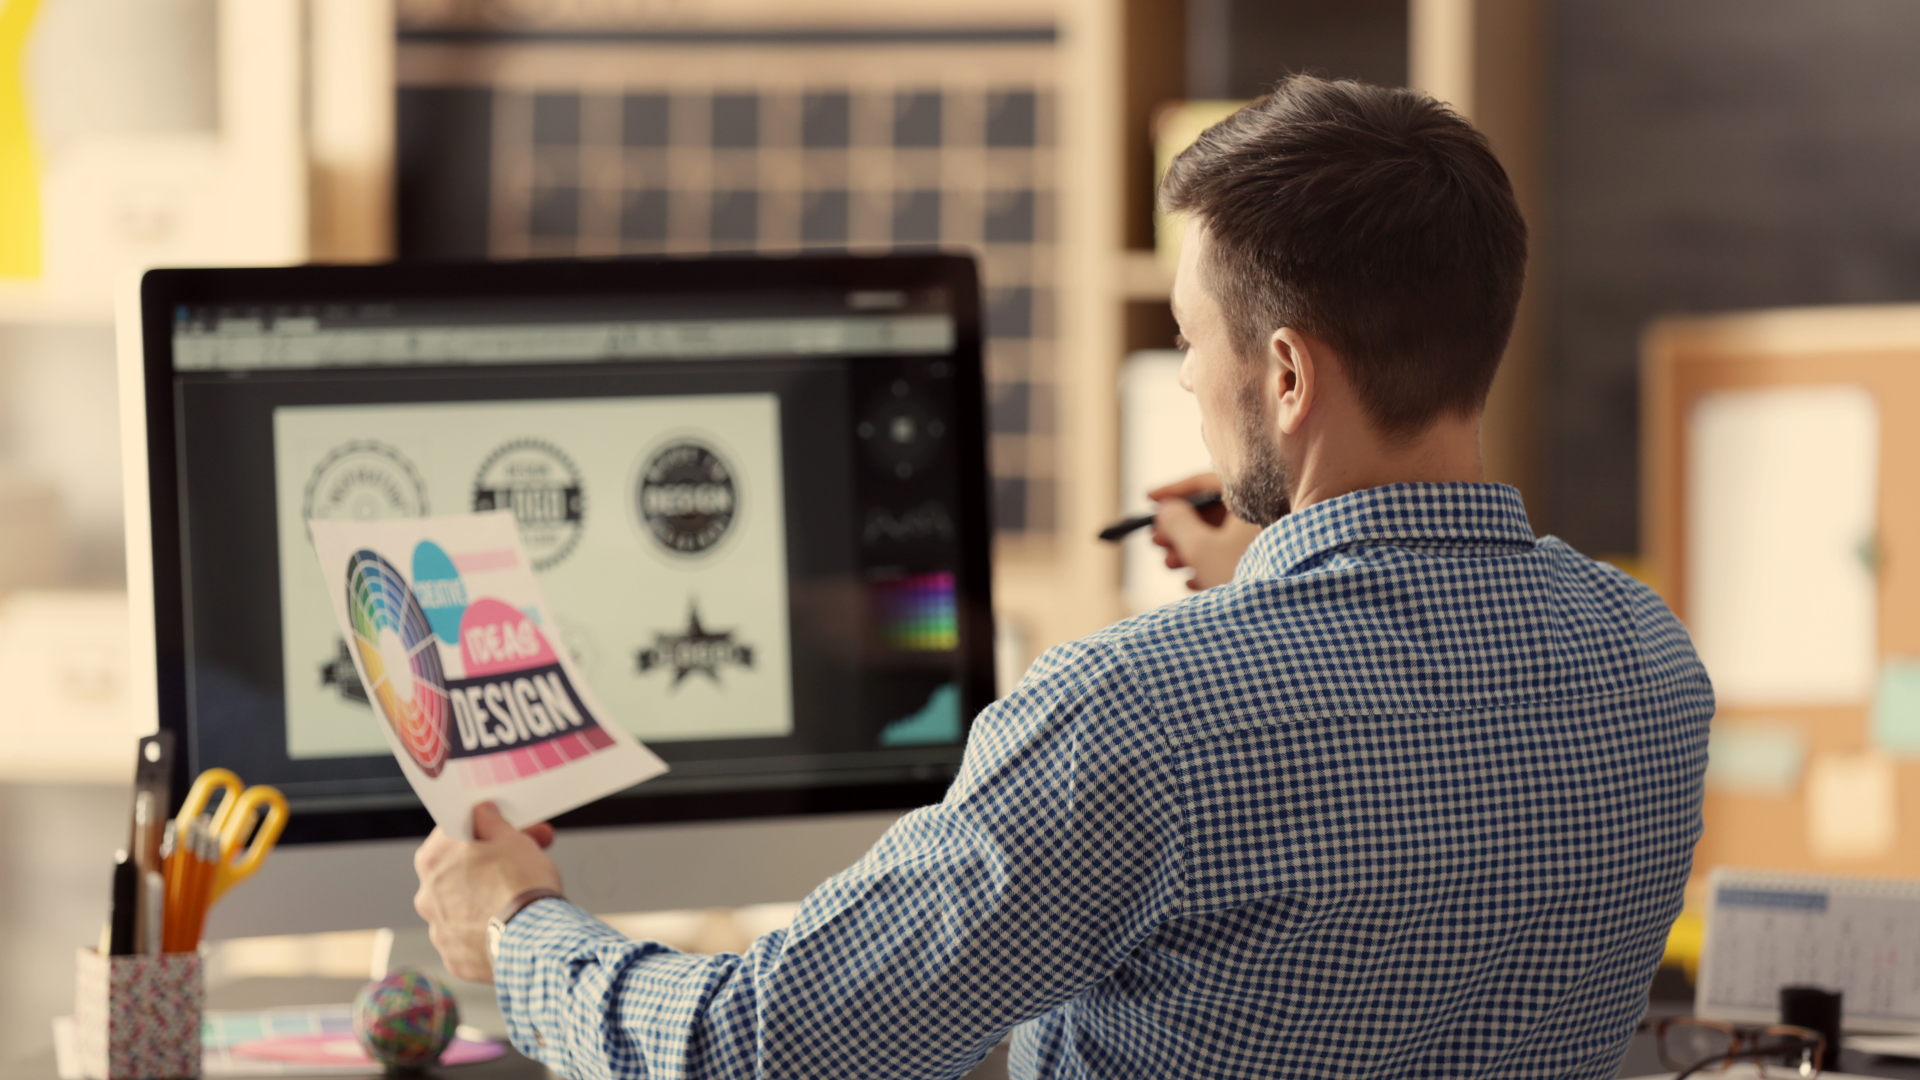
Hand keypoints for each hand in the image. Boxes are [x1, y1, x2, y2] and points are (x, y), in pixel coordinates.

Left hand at [412, 802, 560, 982]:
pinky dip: (487, 931)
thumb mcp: (512, 838)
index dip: (483, 828)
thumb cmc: (521, 887)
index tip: (503, 830)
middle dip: (487, 864)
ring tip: (519, 900)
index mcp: (434, 860)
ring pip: (462, 906)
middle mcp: (427, 895)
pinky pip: (470, 938)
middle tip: (521, 863)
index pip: (453, 833)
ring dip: (485, 899)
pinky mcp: (455, 958)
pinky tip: (511, 926)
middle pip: (457, 871)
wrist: (535, 939)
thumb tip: (482, 815)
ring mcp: (439, 930)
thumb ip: (491, 823)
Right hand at [1148, 472, 1263, 590]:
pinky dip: (1212, 564)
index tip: (1148, 500)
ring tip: (1170, 565)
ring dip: (1191, 549)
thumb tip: (1166, 509)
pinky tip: (1192, 581)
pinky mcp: (1274, 565)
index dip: (1174, 491)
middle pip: (1215, 512)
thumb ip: (1177, 523)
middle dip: (1180, 528)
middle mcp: (1268, 513)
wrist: (1285, 619)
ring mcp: (1273, 540)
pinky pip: (1237, 556)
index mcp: (1254, 500)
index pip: (1208, 482)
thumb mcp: (1201, 548)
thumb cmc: (1243, 576)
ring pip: (1223, 536)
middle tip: (1156, 541)